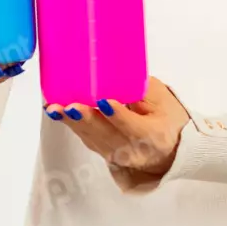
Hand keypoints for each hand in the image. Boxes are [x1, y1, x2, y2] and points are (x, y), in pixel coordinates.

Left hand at [46, 75, 189, 189]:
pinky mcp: (104, 152)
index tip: (104, 102)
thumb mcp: (163, 101)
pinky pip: (86, 138)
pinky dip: (71, 125)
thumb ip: (142, 89)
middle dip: (87, 120)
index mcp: (153, 136)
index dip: (118, 115)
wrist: (171, 151)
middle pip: (108, 135)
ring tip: (55, 109)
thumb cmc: (168, 120)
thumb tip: (118, 70)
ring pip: (93, 138)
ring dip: (72, 123)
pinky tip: (57, 112)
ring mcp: (116, 155)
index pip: (133, 127)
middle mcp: (133, 150)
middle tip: (71, 107)